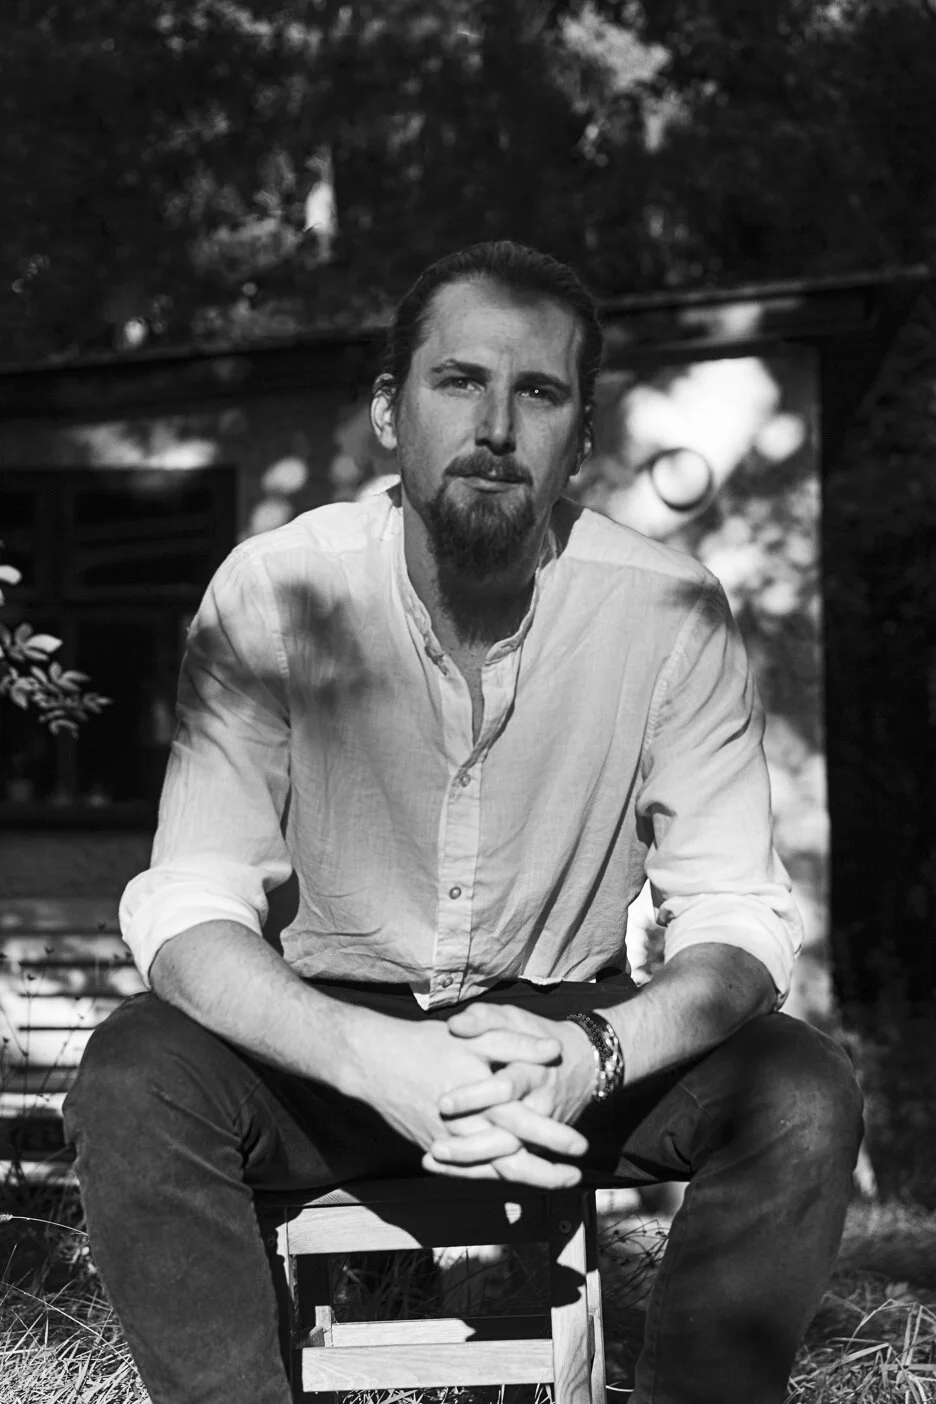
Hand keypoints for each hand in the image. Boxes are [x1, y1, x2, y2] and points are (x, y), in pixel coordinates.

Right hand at [361, 1014, 584, 1186]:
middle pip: (514, 1160)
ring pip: (492, 1172)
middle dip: (546, 1171)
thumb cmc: (425, 1044)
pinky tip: (506, 1178)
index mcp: (483, 1099)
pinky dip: (489, 1177)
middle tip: (574, 1179)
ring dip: (523, 1179)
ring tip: (549, 1183)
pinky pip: (466, 1172)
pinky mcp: (432, 1149)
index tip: (582, 1148)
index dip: (556, 1138)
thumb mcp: (474, 1035)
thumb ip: (515, 1043)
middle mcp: (468, 1129)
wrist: (372, 1062)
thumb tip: (552, 1050)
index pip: (528, 1125)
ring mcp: (448, 1144)